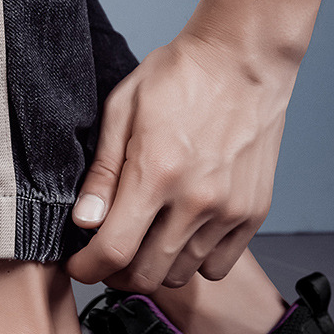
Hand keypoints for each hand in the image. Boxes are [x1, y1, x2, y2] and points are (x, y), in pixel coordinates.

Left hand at [67, 32, 296, 290]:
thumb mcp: (121, 112)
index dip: (87, 269)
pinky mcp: (253, 213)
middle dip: (115, 274)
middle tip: (108, 254)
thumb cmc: (179, 77)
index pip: (113, 252)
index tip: (80, 266)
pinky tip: (180, 236)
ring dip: (153, 268)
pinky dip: (193, 262)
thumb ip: (102, 174)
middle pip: (145, 276)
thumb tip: (84, 222)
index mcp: (156, 174)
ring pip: (179, 275)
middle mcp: (195, 200)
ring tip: (144, 241)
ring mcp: (229, 210)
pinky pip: (216, 266)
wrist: (245, 57)